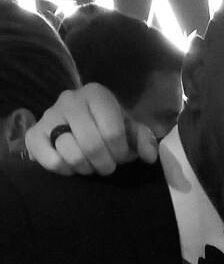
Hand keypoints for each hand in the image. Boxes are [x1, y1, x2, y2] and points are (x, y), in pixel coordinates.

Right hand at [23, 83, 158, 174]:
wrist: (79, 124)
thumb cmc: (109, 126)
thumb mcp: (130, 129)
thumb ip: (143, 140)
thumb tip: (149, 156)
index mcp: (96, 94)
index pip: (112, 132)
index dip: (120, 152)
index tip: (122, 156)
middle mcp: (69, 99)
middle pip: (92, 145)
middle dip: (105, 163)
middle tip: (107, 165)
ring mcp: (49, 115)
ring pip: (71, 154)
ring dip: (86, 167)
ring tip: (90, 165)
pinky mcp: (34, 134)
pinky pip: (50, 160)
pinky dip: (65, 169)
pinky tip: (72, 166)